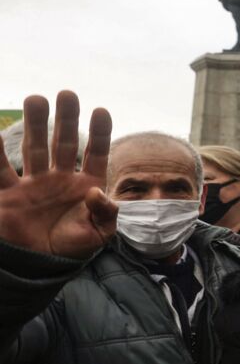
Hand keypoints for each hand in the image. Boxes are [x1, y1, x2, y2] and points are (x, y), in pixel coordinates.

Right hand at [0, 91, 115, 258]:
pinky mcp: (8, 195)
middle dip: (65, 119)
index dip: (99, 133)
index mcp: (86, 185)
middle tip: (67, 94)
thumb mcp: (98, 233)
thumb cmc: (73, 249)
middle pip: (63, 143)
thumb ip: (105, 212)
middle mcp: (60, 179)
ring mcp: (33, 184)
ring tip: (36, 99)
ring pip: (34, 148)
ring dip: (35, 124)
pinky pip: (0, 169)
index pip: (95, 154)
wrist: (39, 269)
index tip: (101, 110)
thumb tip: (96, 190)